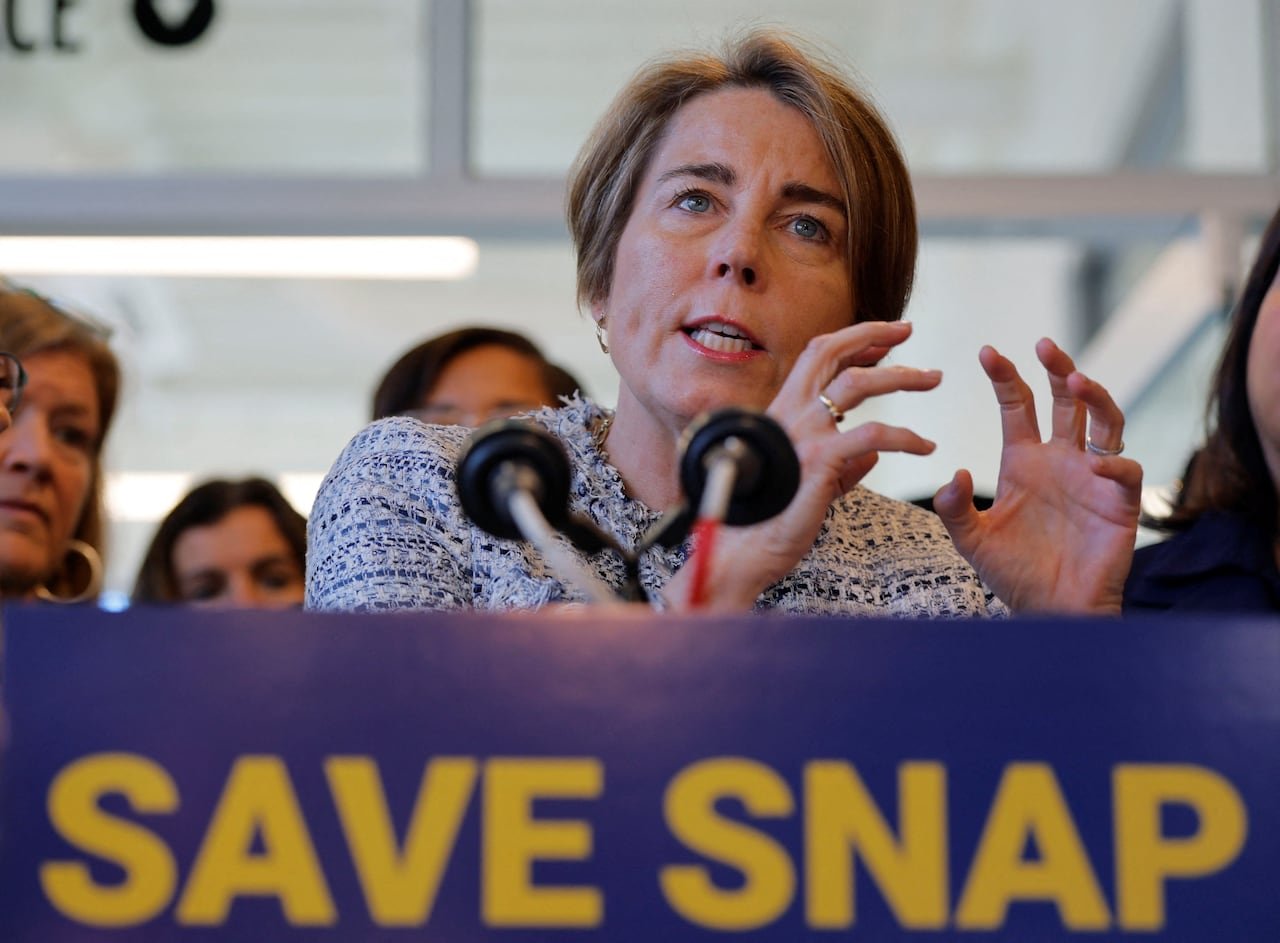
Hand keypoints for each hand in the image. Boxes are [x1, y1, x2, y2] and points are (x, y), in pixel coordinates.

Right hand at [668, 320, 940, 611]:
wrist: (742, 549)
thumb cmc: (769, 519)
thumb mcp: (808, 482)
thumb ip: (840, 463)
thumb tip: (873, 455)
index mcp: (781, 413)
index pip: (815, 359)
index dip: (851, 342)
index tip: (883, 342)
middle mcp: (788, 414)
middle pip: (830, 352)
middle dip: (873, 334)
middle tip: (907, 331)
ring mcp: (802, 434)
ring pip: (857, 383)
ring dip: (901, 375)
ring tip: (932, 378)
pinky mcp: (820, 460)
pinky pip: (876, 435)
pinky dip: (908, 437)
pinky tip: (925, 445)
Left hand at [933, 338, 1141, 613]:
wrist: (1050, 611)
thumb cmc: (1014, 574)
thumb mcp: (972, 541)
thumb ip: (955, 509)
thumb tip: (954, 472)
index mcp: (1023, 461)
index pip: (1016, 406)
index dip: (1005, 377)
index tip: (987, 351)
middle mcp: (1060, 460)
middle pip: (1064, 401)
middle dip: (1058, 369)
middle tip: (1045, 344)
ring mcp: (1093, 478)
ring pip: (1104, 422)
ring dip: (1094, 398)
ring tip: (1077, 381)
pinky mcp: (1119, 503)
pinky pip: (1124, 472)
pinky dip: (1116, 464)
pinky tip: (1101, 466)